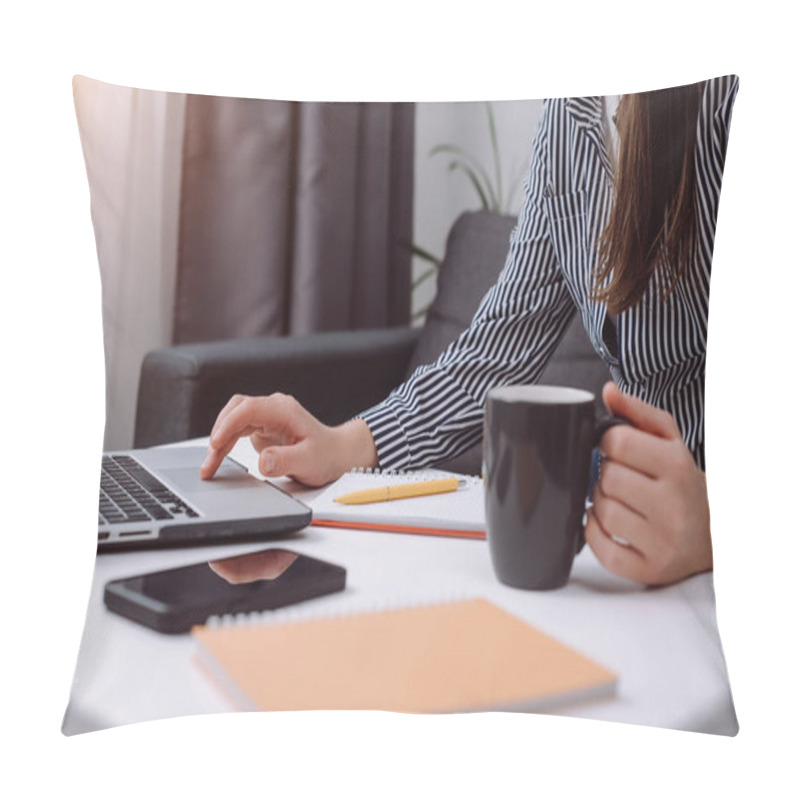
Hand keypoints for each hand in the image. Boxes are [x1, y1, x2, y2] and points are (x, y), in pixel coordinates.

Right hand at [199, 393, 377, 486]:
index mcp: (284, 410)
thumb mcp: (309, 461)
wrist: (337, 455)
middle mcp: (273, 408)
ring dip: (219, 441)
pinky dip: (226, 444)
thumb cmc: (327, 456)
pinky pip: (238, 430)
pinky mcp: (262, 427)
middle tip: (209, 461)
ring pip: (233, 421)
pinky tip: (219, 460)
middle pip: (236, 411)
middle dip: (219, 434)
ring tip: (209, 467)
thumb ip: (285, 460)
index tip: (216, 443)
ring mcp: (267, 416)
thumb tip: (263, 462)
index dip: (228, 424)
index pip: (248, 408)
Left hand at [584, 382, 711, 585]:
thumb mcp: (669, 441)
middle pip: (606, 477)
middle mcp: (673, 505)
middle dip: (607, 474)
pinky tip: (610, 525)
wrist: (713, 533)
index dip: (609, 442)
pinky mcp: (650, 569)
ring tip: (620, 501)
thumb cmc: (681, 481)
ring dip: (601, 503)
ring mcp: (663, 541)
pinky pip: (602, 549)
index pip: (618, 442)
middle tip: (622, 478)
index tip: (617, 449)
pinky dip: (596, 534)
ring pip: (601, 510)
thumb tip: (607, 391)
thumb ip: (637, 412)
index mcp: (678, 466)